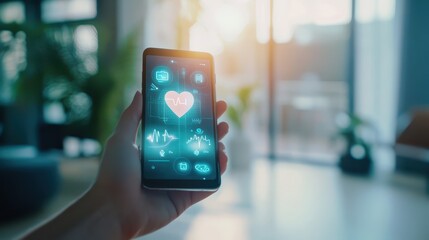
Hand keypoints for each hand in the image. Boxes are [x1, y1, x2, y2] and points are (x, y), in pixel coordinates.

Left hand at [94, 91, 228, 237]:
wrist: (114, 210)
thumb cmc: (113, 174)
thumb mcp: (120, 140)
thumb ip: (131, 117)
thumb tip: (139, 92)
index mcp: (157, 149)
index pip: (180, 129)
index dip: (193, 115)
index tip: (204, 101)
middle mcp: (171, 163)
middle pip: (196, 142)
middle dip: (211, 127)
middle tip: (221, 112)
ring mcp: (179, 180)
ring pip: (205, 162)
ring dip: (217, 147)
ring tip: (221, 136)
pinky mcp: (185, 197)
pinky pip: (206, 185)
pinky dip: (217, 173)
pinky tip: (222, 159)